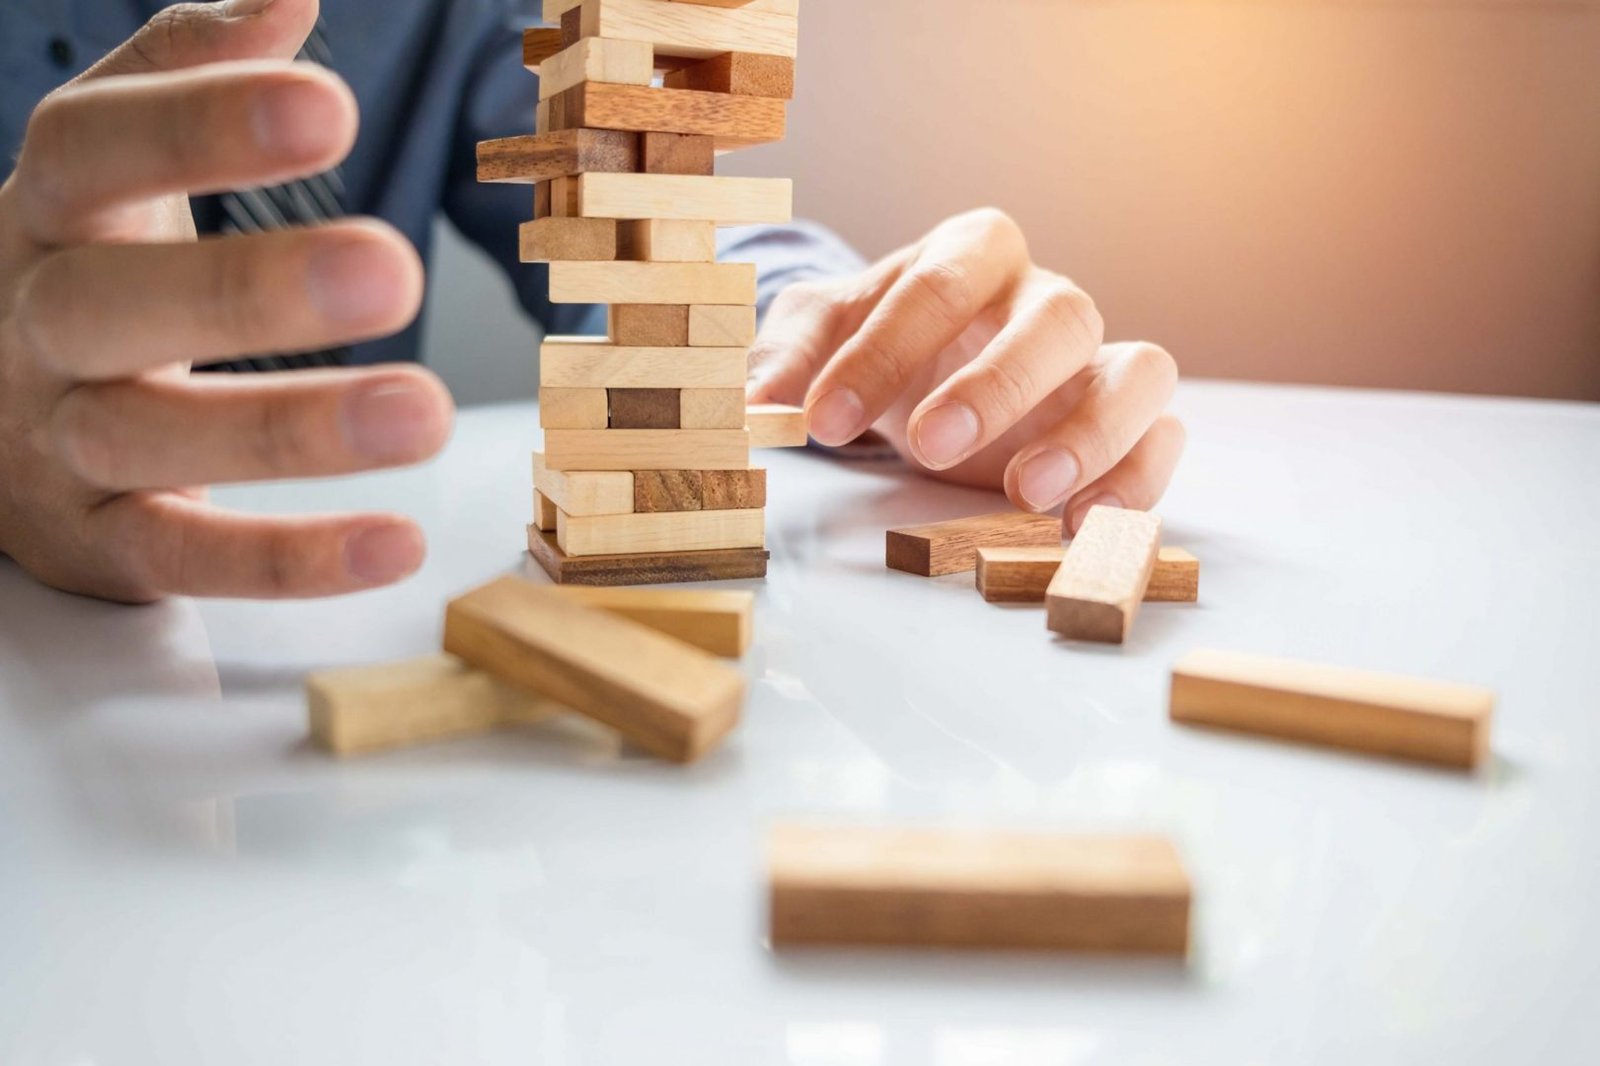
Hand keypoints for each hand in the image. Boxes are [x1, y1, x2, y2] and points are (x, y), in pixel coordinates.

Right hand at [0, 0, 451, 602]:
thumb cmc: (82, 267)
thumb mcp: (110, 169)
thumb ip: (186, 78)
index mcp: (47, 214)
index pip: (94, 149)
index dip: (203, 127)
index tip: (328, 106)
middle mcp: (35, 325)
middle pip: (114, 302)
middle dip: (250, 286)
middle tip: (392, 265)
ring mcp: (57, 443)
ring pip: (153, 438)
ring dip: (292, 430)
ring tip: (426, 413)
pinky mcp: (99, 542)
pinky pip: (185, 556)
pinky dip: (289, 559)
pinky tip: (396, 544)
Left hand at [747, 209, 1184, 531]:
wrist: (928, 381)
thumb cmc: (879, 348)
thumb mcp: (819, 337)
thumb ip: (785, 357)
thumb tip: (755, 406)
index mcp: (973, 253)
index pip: (942, 282)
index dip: (882, 352)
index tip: (822, 422)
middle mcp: (1047, 297)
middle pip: (1055, 317)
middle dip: (995, 384)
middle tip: (929, 449)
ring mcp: (1100, 360)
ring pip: (1139, 371)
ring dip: (1089, 433)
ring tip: (1025, 495)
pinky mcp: (1132, 423)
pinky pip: (1163, 437)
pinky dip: (1137, 480)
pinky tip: (1080, 525)